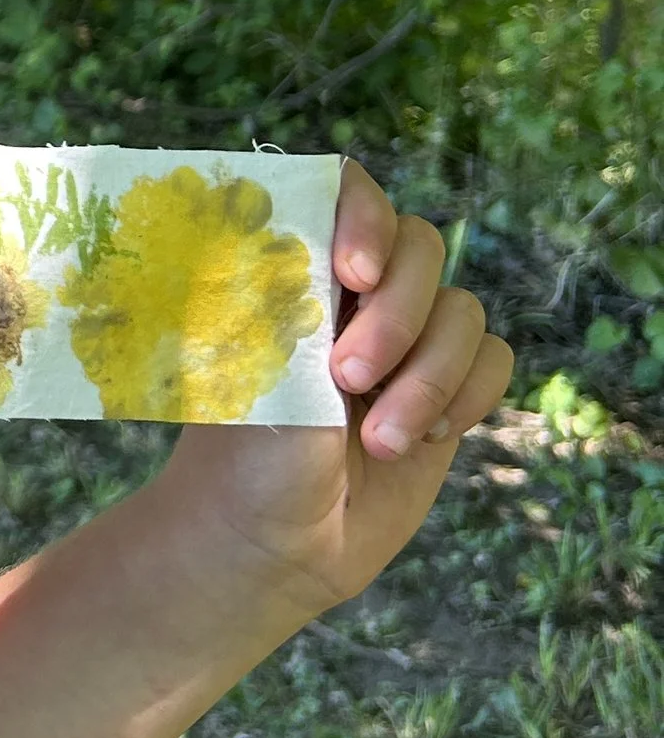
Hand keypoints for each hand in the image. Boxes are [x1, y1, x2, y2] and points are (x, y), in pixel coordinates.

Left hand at [151, 160, 512, 622]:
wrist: (274, 546)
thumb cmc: (245, 453)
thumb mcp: (256, 360)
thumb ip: (289, 283)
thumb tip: (300, 205)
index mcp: (298, 268)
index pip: (347, 191)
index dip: (364, 215)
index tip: (351, 272)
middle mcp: (356, 295)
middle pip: (421, 245)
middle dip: (395, 316)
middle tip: (347, 377)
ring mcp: (408, 342)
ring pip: (463, 309)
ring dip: (428, 376)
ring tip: (378, 439)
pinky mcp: (448, 392)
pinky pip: (493, 358)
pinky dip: (467, 395)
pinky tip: (421, 437)